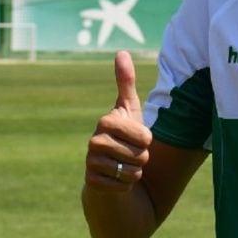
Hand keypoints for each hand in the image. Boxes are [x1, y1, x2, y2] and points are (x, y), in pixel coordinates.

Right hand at [84, 51, 152, 191]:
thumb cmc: (124, 136)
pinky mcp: (92, 182)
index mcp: (106, 121)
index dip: (147, 140)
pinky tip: (117, 178)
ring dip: (135, 171)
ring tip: (124, 164)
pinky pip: (124, 185)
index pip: (144, 136)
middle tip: (130, 153)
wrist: (109, 169)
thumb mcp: (129, 109)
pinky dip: (126, 184)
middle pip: (140, 154)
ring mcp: (91, 162)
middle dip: (142, 157)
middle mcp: (94, 141)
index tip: (137, 138)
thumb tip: (121, 52)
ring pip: (133, 171)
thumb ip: (126, 82)